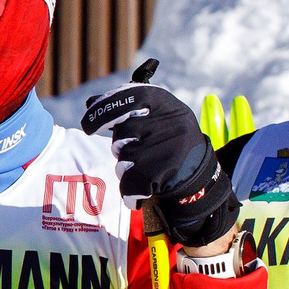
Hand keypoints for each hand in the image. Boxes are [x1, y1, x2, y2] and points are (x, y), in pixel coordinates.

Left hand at [82, 74, 236, 247]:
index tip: (88, 125)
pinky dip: (130, 190)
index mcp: (164, 102)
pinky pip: (128, 183)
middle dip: (122, 144)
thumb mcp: (155, 113)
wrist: (199, 173)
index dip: (102, 111)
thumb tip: (90, 102)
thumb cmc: (169, 138)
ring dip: (128, 166)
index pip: (126, 98)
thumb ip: (125, 105)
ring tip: (148, 164)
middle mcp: (168, 123)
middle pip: (121, 133)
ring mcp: (165, 148)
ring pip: (124, 159)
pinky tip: (142, 187)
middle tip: (136, 147)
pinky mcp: (160, 174)